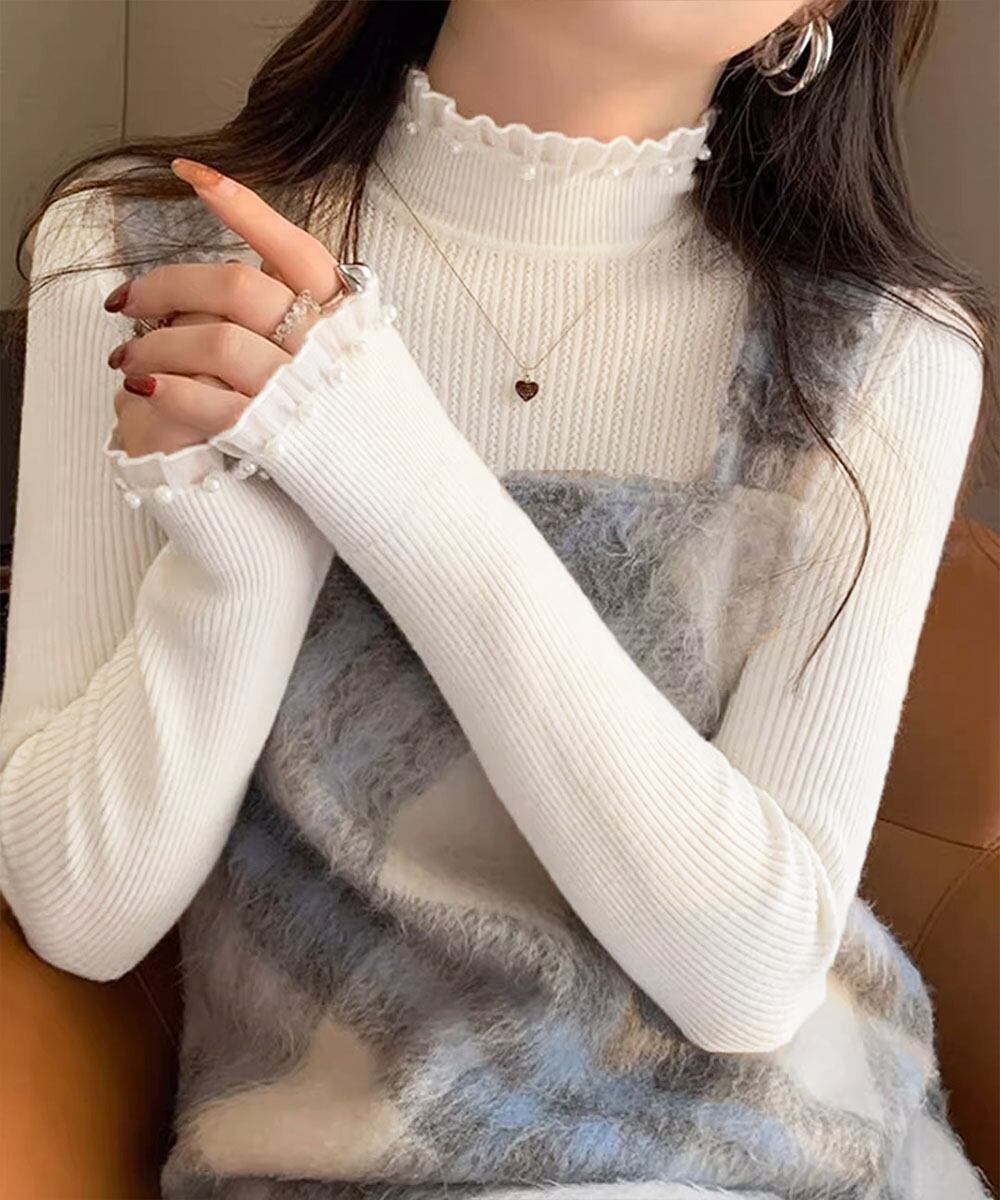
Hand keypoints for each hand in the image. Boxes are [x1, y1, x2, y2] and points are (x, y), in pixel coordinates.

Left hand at [105, 158, 347, 457]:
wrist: (406, 485)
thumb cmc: (374, 417)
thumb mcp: (365, 349)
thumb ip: (320, 310)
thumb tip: (263, 270)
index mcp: (347, 315)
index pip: (293, 245)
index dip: (240, 206)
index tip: (189, 174)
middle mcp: (324, 344)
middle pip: (235, 287)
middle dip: (166, 285)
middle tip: (126, 300)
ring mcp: (299, 388)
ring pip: (212, 341)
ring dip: (154, 346)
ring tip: (126, 360)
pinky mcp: (275, 434)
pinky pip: (209, 403)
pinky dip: (170, 391)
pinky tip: (144, 389)